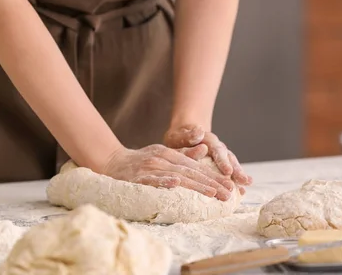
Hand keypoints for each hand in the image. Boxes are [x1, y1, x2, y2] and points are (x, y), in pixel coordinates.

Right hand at [102, 145, 234, 200]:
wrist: (111, 162)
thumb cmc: (139, 161)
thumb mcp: (163, 154)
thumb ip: (183, 154)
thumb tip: (204, 149)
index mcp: (169, 154)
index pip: (196, 167)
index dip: (214, 176)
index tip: (230, 186)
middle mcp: (162, 159)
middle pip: (191, 172)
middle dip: (211, 183)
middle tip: (228, 193)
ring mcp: (150, 167)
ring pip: (177, 176)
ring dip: (196, 185)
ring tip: (213, 193)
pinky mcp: (137, 177)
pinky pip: (152, 180)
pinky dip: (164, 181)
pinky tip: (176, 184)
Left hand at [164, 124, 252, 189]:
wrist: (184, 136)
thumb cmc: (179, 138)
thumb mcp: (179, 135)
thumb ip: (188, 136)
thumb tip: (199, 133)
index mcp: (208, 139)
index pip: (217, 150)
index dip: (222, 161)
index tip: (227, 171)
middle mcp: (218, 147)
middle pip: (228, 158)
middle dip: (236, 170)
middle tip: (243, 181)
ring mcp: (221, 155)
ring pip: (232, 164)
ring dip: (239, 175)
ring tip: (247, 185)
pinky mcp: (221, 164)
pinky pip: (230, 172)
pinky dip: (236, 181)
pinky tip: (241, 192)